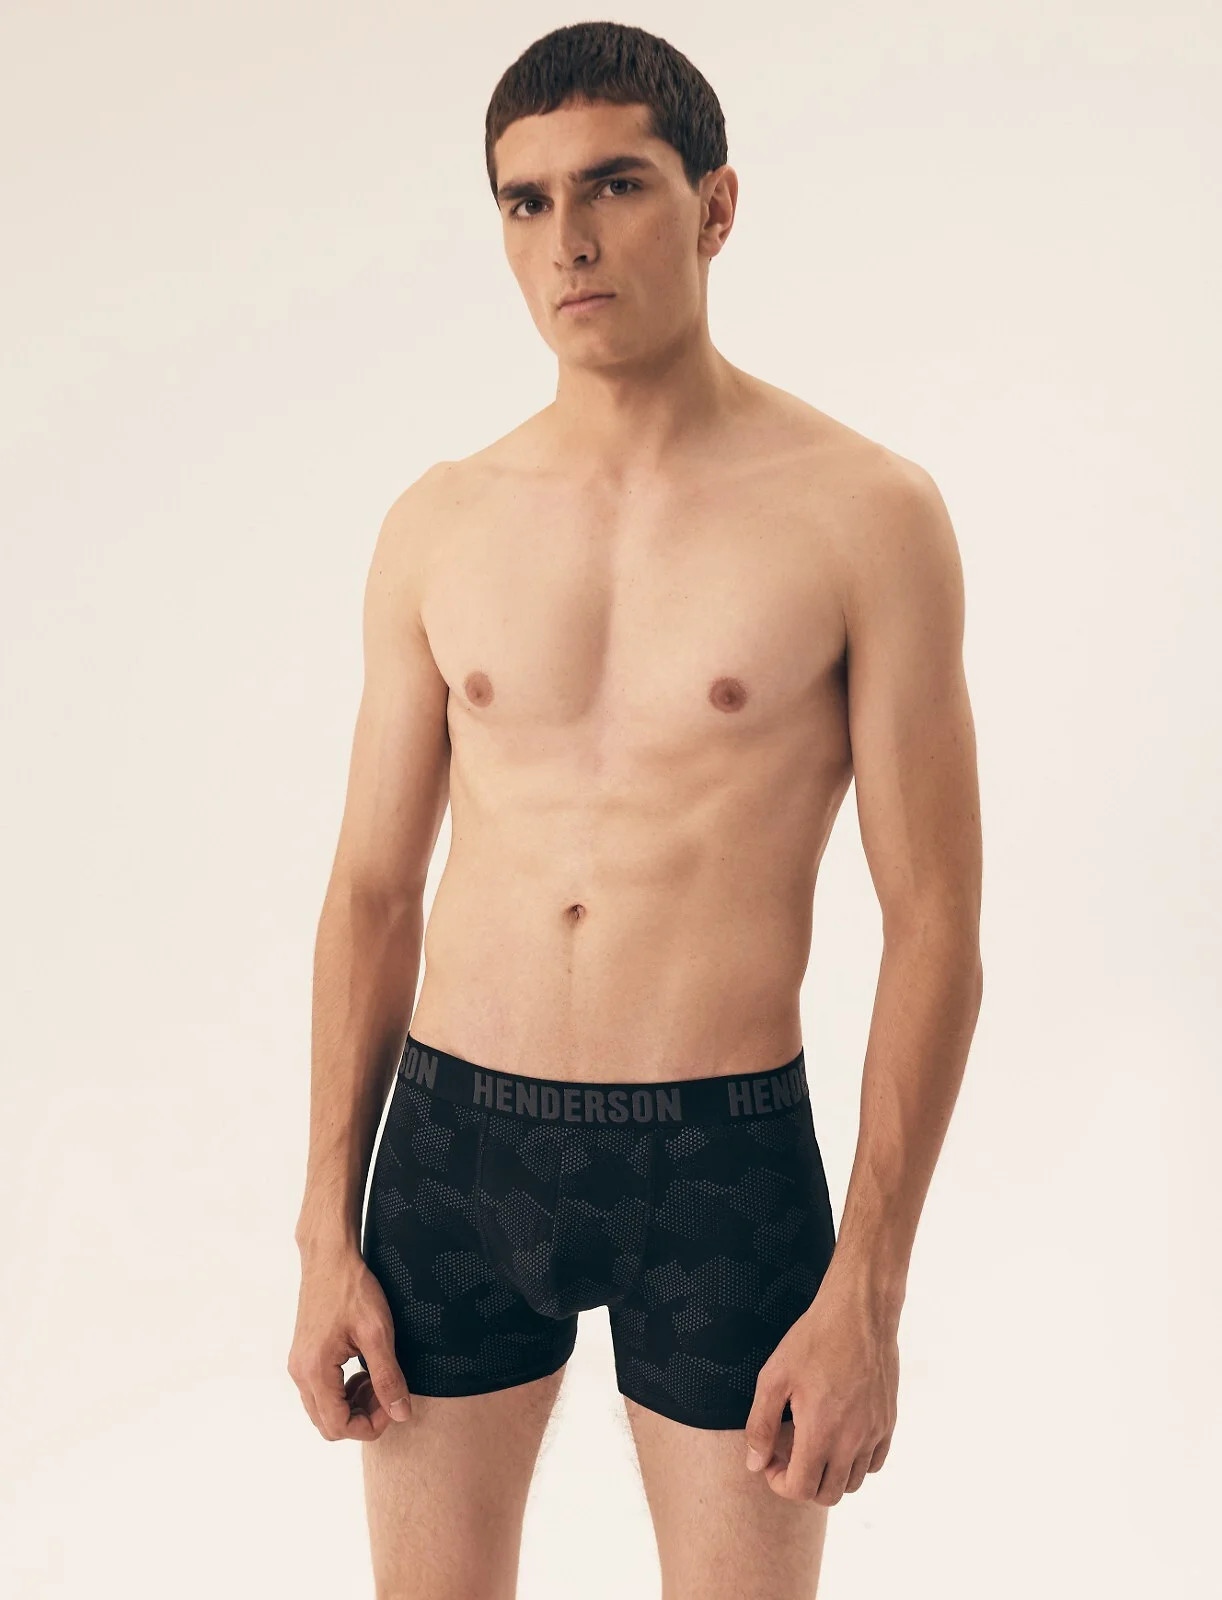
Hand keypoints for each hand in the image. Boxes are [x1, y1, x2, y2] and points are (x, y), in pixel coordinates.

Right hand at [287, 1244, 411, 1440]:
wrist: (329, 1257)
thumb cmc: (352, 1289)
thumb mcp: (377, 1333)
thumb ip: (388, 1377)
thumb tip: (401, 1415)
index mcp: (315, 1371)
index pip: (339, 1426)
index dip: (370, 1425)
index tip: (393, 1404)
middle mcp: (300, 1373)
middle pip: (329, 1424)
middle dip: (362, 1416)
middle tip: (387, 1392)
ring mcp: (298, 1365)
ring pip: (324, 1409)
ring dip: (353, 1405)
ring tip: (377, 1379)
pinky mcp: (303, 1355)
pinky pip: (321, 1391)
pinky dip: (343, 1391)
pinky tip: (362, 1370)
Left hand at [743, 1269, 899, 1502]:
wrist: (860, 1312)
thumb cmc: (813, 1339)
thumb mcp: (774, 1376)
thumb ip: (761, 1424)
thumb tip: (755, 1463)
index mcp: (821, 1431)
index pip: (801, 1489)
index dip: (779, 1482)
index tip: (771, 1459)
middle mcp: (853, 1440)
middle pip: (828, 1494)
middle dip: (803, 1483)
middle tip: (789, 1454)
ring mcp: (875, 1432)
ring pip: (854, 1482)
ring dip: (829, 1475)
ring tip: (813, 1444)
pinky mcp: (888, 1421)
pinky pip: (874, 1463)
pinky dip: (856, 1462)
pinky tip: (839, 1435)